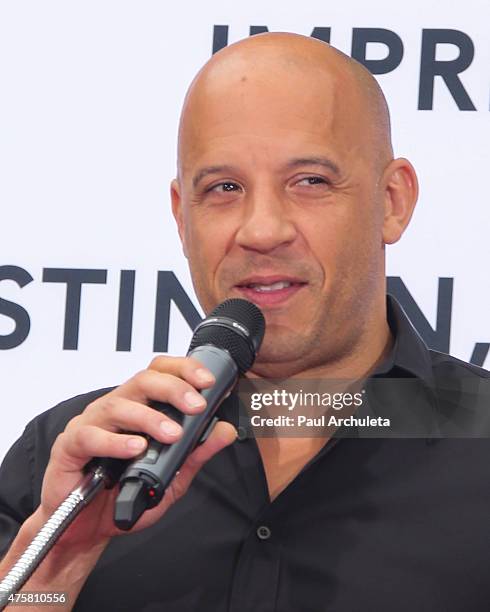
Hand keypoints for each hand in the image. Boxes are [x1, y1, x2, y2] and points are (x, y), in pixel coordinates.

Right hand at [37, 356, 236, 551]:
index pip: (160, 372)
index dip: (184, 370)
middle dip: (174, 389)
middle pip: (143, 380)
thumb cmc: (124, 494)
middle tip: (197, 406)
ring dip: (150, 418)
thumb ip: (196, 452)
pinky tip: (135, 448)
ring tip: (172, 434)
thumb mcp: (171, 476)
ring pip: (119, 404)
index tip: (208, 381)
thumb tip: (225, 431)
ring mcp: (91, 424)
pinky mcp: (70, 446)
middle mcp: (116, 408)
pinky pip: (91, 435)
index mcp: (139, 407)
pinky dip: (115, 441)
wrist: (88, 528)